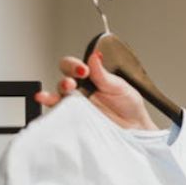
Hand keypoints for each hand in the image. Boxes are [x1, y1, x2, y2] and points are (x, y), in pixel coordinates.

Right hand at [33, 52, 157, 130]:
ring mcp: (76, 106)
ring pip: (58, 98)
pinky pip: (62, 116)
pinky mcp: (76, 121)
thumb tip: (95, 56)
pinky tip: (50, 109)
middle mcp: (79, 91)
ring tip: (49, 97)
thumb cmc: (129, 105)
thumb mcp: (119, 87)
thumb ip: (104, 74)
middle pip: (62, 81)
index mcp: (89, 78)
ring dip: (52, 96)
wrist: (136, 128)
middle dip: (64, 81)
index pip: (73, 66)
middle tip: (70, 84)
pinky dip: (54, 112)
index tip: (83, 70)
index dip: (74, 66)